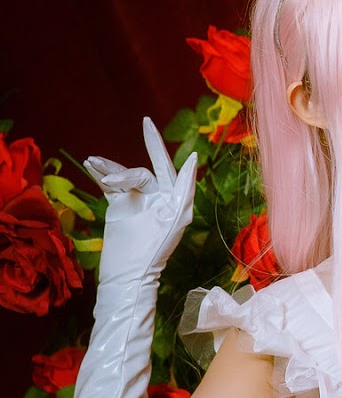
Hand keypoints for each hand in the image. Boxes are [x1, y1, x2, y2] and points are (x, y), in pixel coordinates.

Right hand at [84, 117, 198, 285]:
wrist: (127, 273)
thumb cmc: (154, 251)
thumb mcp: (174, 218)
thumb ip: (184, 188)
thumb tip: (192, 159)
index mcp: (175, 199)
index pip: (168, 167)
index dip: (159, 146)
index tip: (149, 124)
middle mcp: (159, 197)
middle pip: (146, 169)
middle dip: (143, 152)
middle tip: (145, 123)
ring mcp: (138, 201)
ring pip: (126, 175)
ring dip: (111, 167)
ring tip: (94, 163)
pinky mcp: (120, 206)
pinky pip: (111, 184)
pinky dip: (101, 174)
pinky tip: (91, 165)